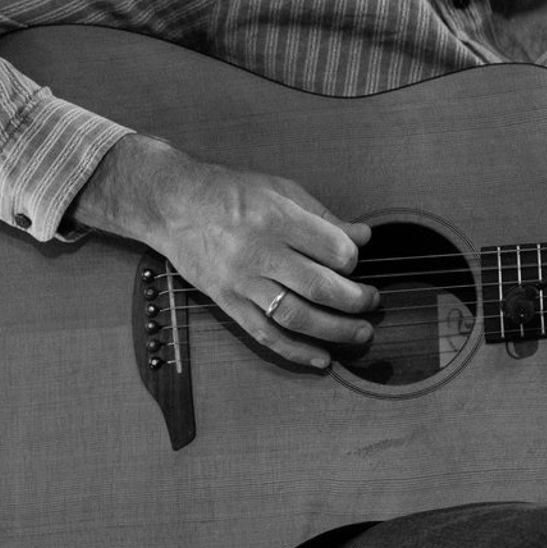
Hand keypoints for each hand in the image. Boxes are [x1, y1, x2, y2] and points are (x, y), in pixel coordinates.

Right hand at [73, 135, 375, 368]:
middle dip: (355, 300)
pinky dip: (296, 351)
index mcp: (277, 218)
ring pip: (295, 316)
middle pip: (318, 287)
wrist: (174, 205)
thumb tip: (362, 237)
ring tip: (360, 333)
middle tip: (372, 302)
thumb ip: (323, 215)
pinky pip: (264, 334)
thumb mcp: (280, 189)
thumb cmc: (230, 192)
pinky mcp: (228, 302)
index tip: (354, 261)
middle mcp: (259, 253)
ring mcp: (242, 282)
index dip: (353, 259)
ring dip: (335, 330)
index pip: (332, 249)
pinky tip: (321, 359)